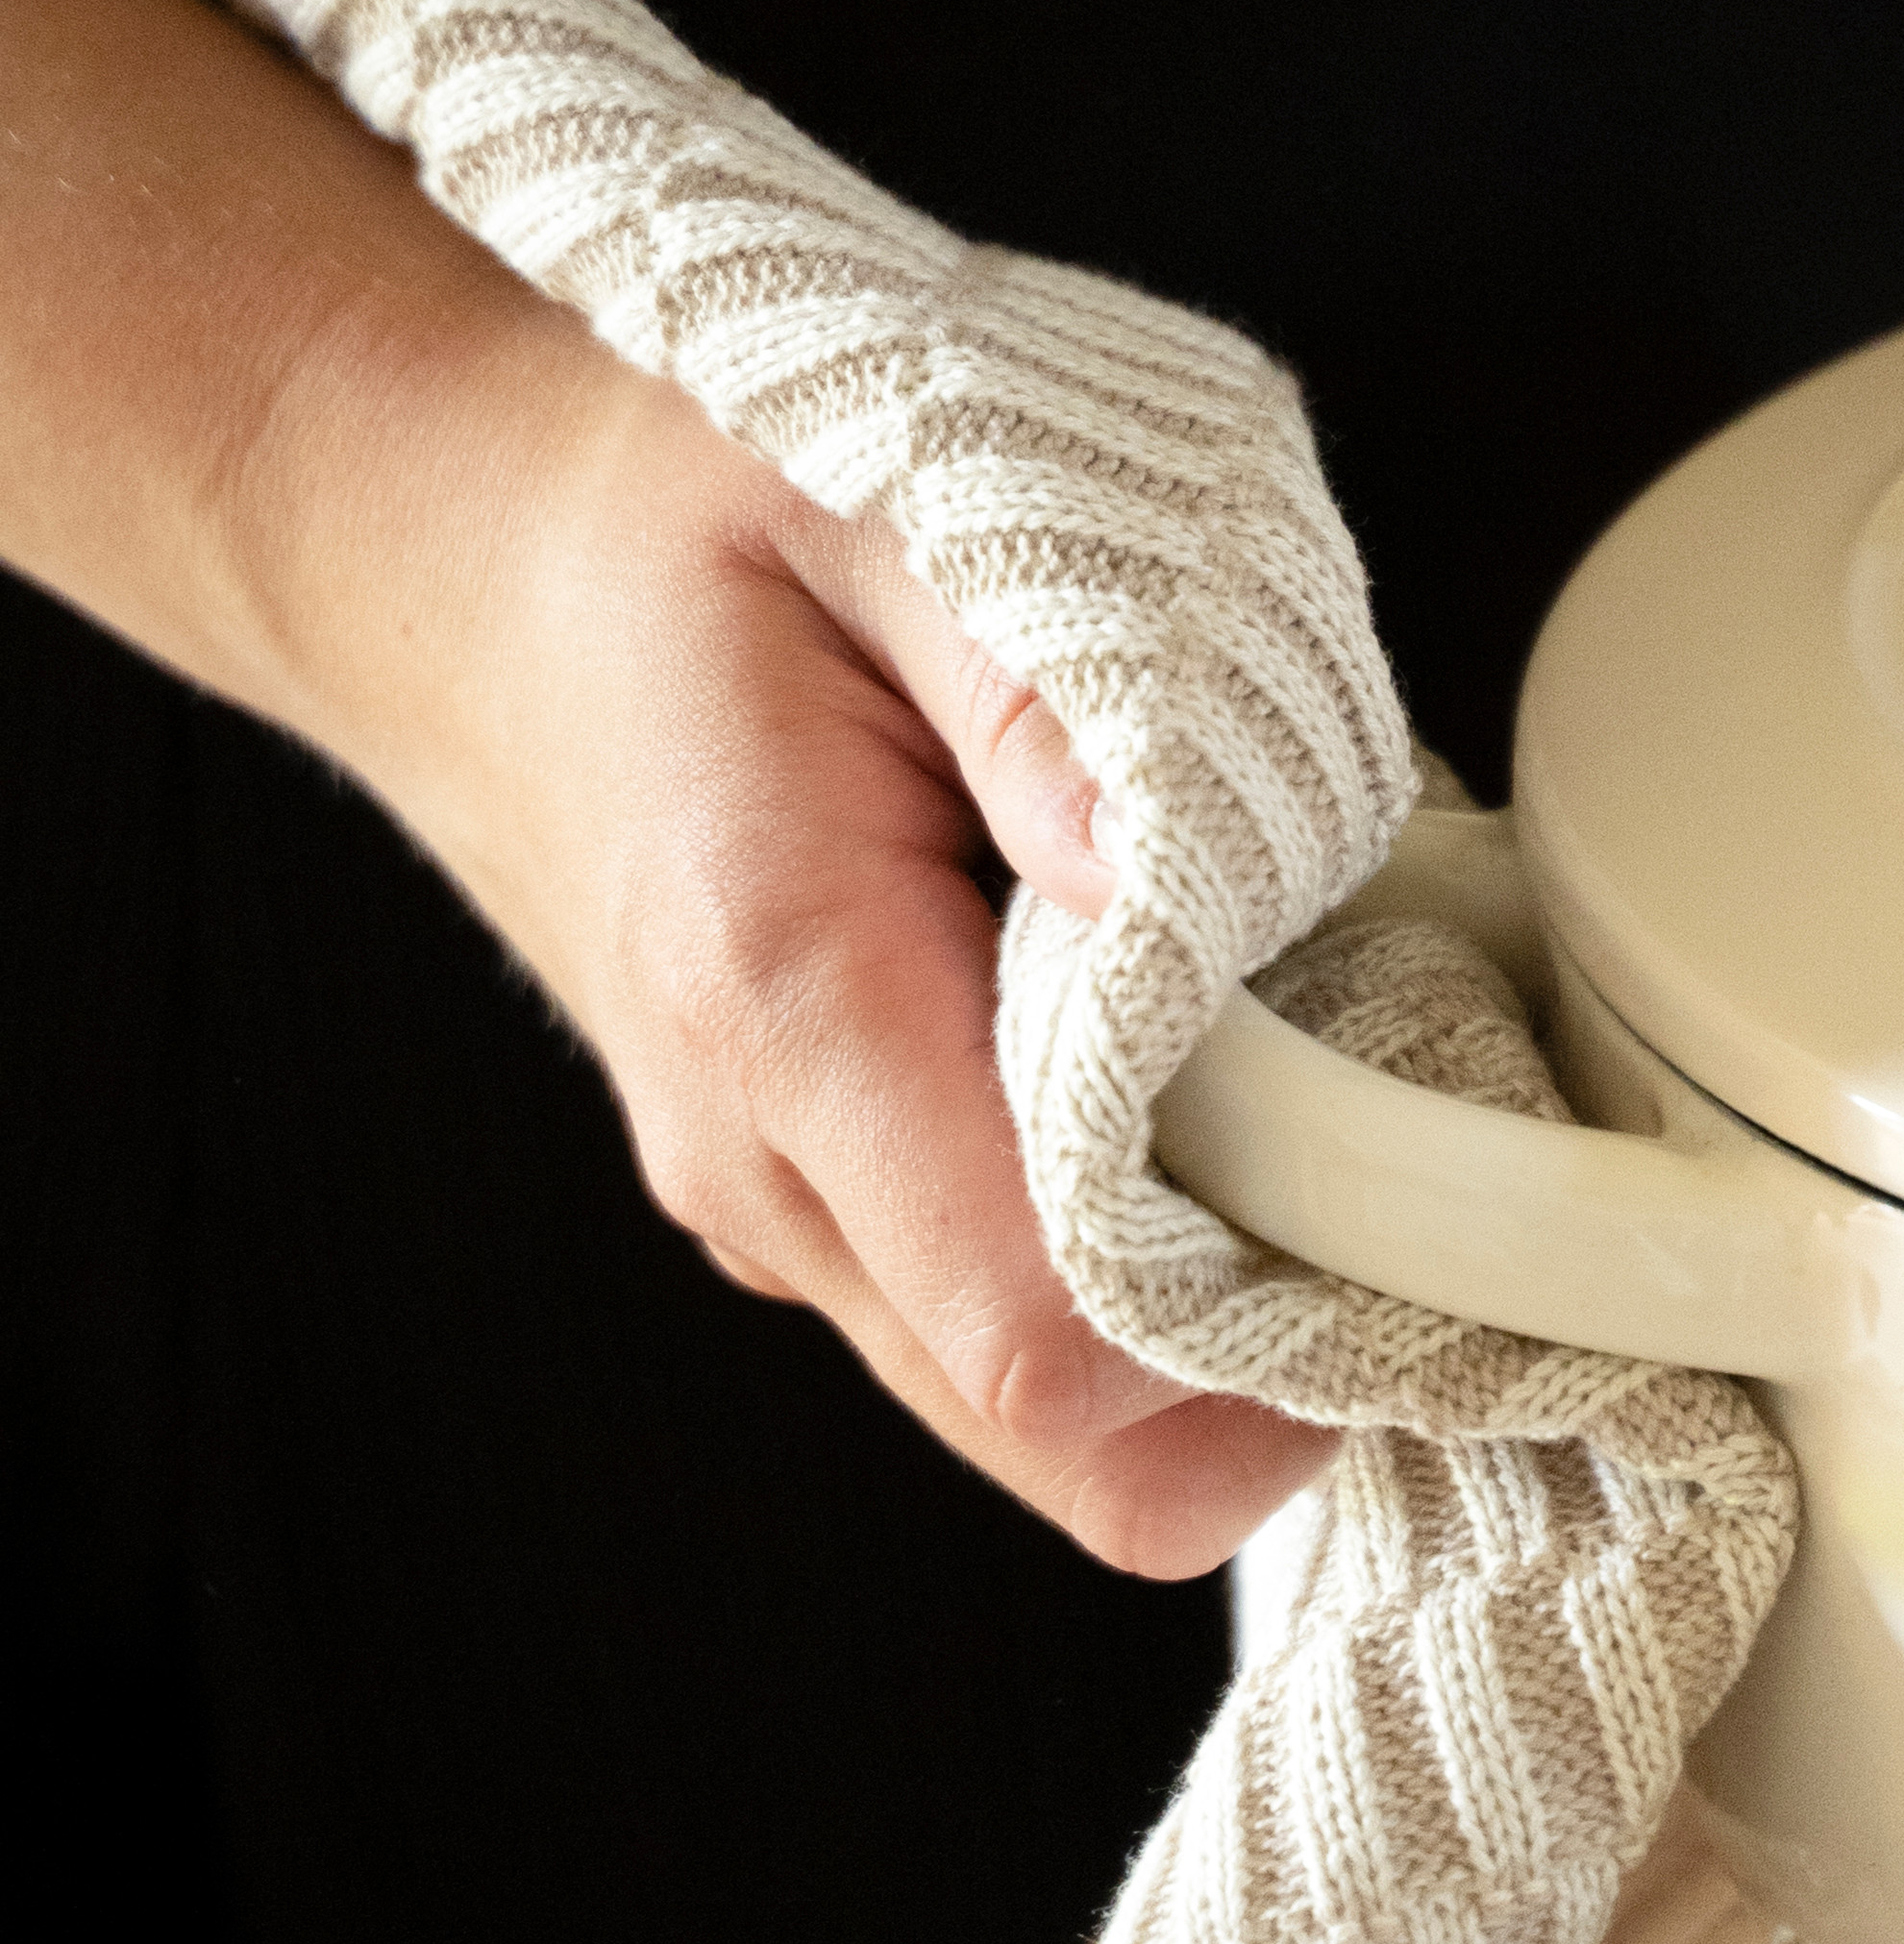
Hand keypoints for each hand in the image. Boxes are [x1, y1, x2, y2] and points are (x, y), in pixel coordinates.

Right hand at [0, 0, 1323, 1579]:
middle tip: (1419, 1170)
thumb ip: (1045, 687)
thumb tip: (1188, 873)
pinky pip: (1004, 1321)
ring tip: (1321, 1107)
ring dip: (1213, 1318)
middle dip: (1276, 1364)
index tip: (1406, 1225)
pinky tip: (1209, 1089)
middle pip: (1066, 1439)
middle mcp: (771, 1155)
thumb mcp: (879, 504)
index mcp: (793, 997)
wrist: (443, 546)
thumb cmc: (664, 510)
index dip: (1255, 1356)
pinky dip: (1139, 1266)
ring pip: (1042, 1410)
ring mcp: (781, 1200)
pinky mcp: (809, 1191)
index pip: (1046, 1345)